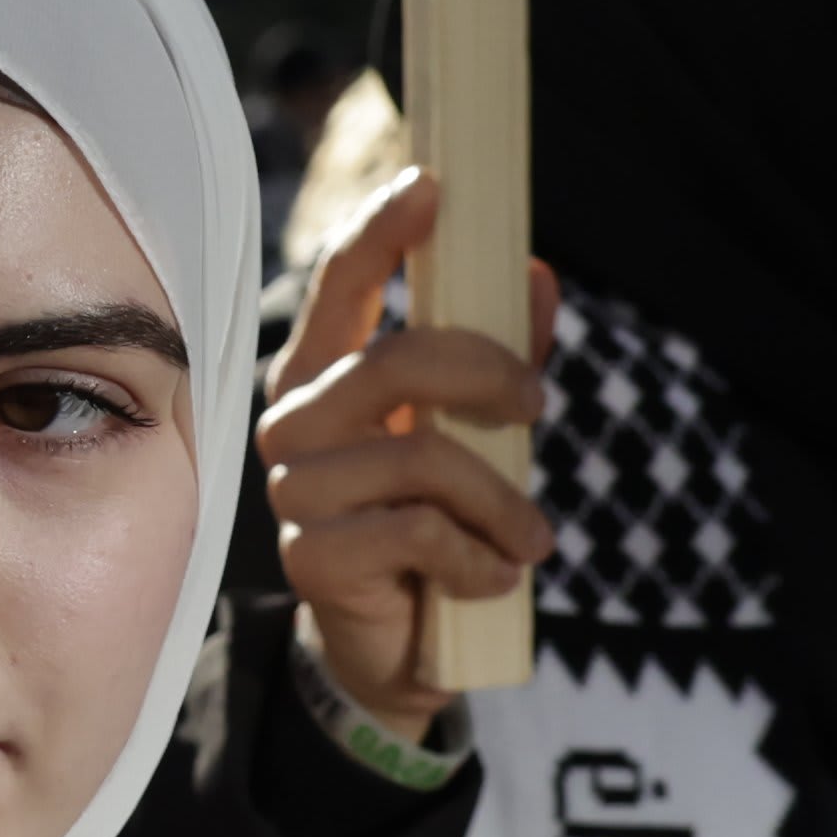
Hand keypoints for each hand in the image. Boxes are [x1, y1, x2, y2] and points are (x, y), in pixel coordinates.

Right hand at [258, 172, 553, 743]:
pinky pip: (416, 531)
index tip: (432, 189)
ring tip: (533, 540)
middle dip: (489, 376)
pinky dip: (478, 557)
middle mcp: (294, 420)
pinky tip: (494, 578)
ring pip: (420, 456)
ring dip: (501, 501)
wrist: (400, 648)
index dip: (380, 232)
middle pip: (395, 361)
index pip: (340, 283)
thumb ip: (501, 358)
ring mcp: (295, 489)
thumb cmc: (435, 522)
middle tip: (542, 406)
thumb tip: (539, 276)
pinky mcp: (312, 556)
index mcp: (325, 372)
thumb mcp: (478, 435)